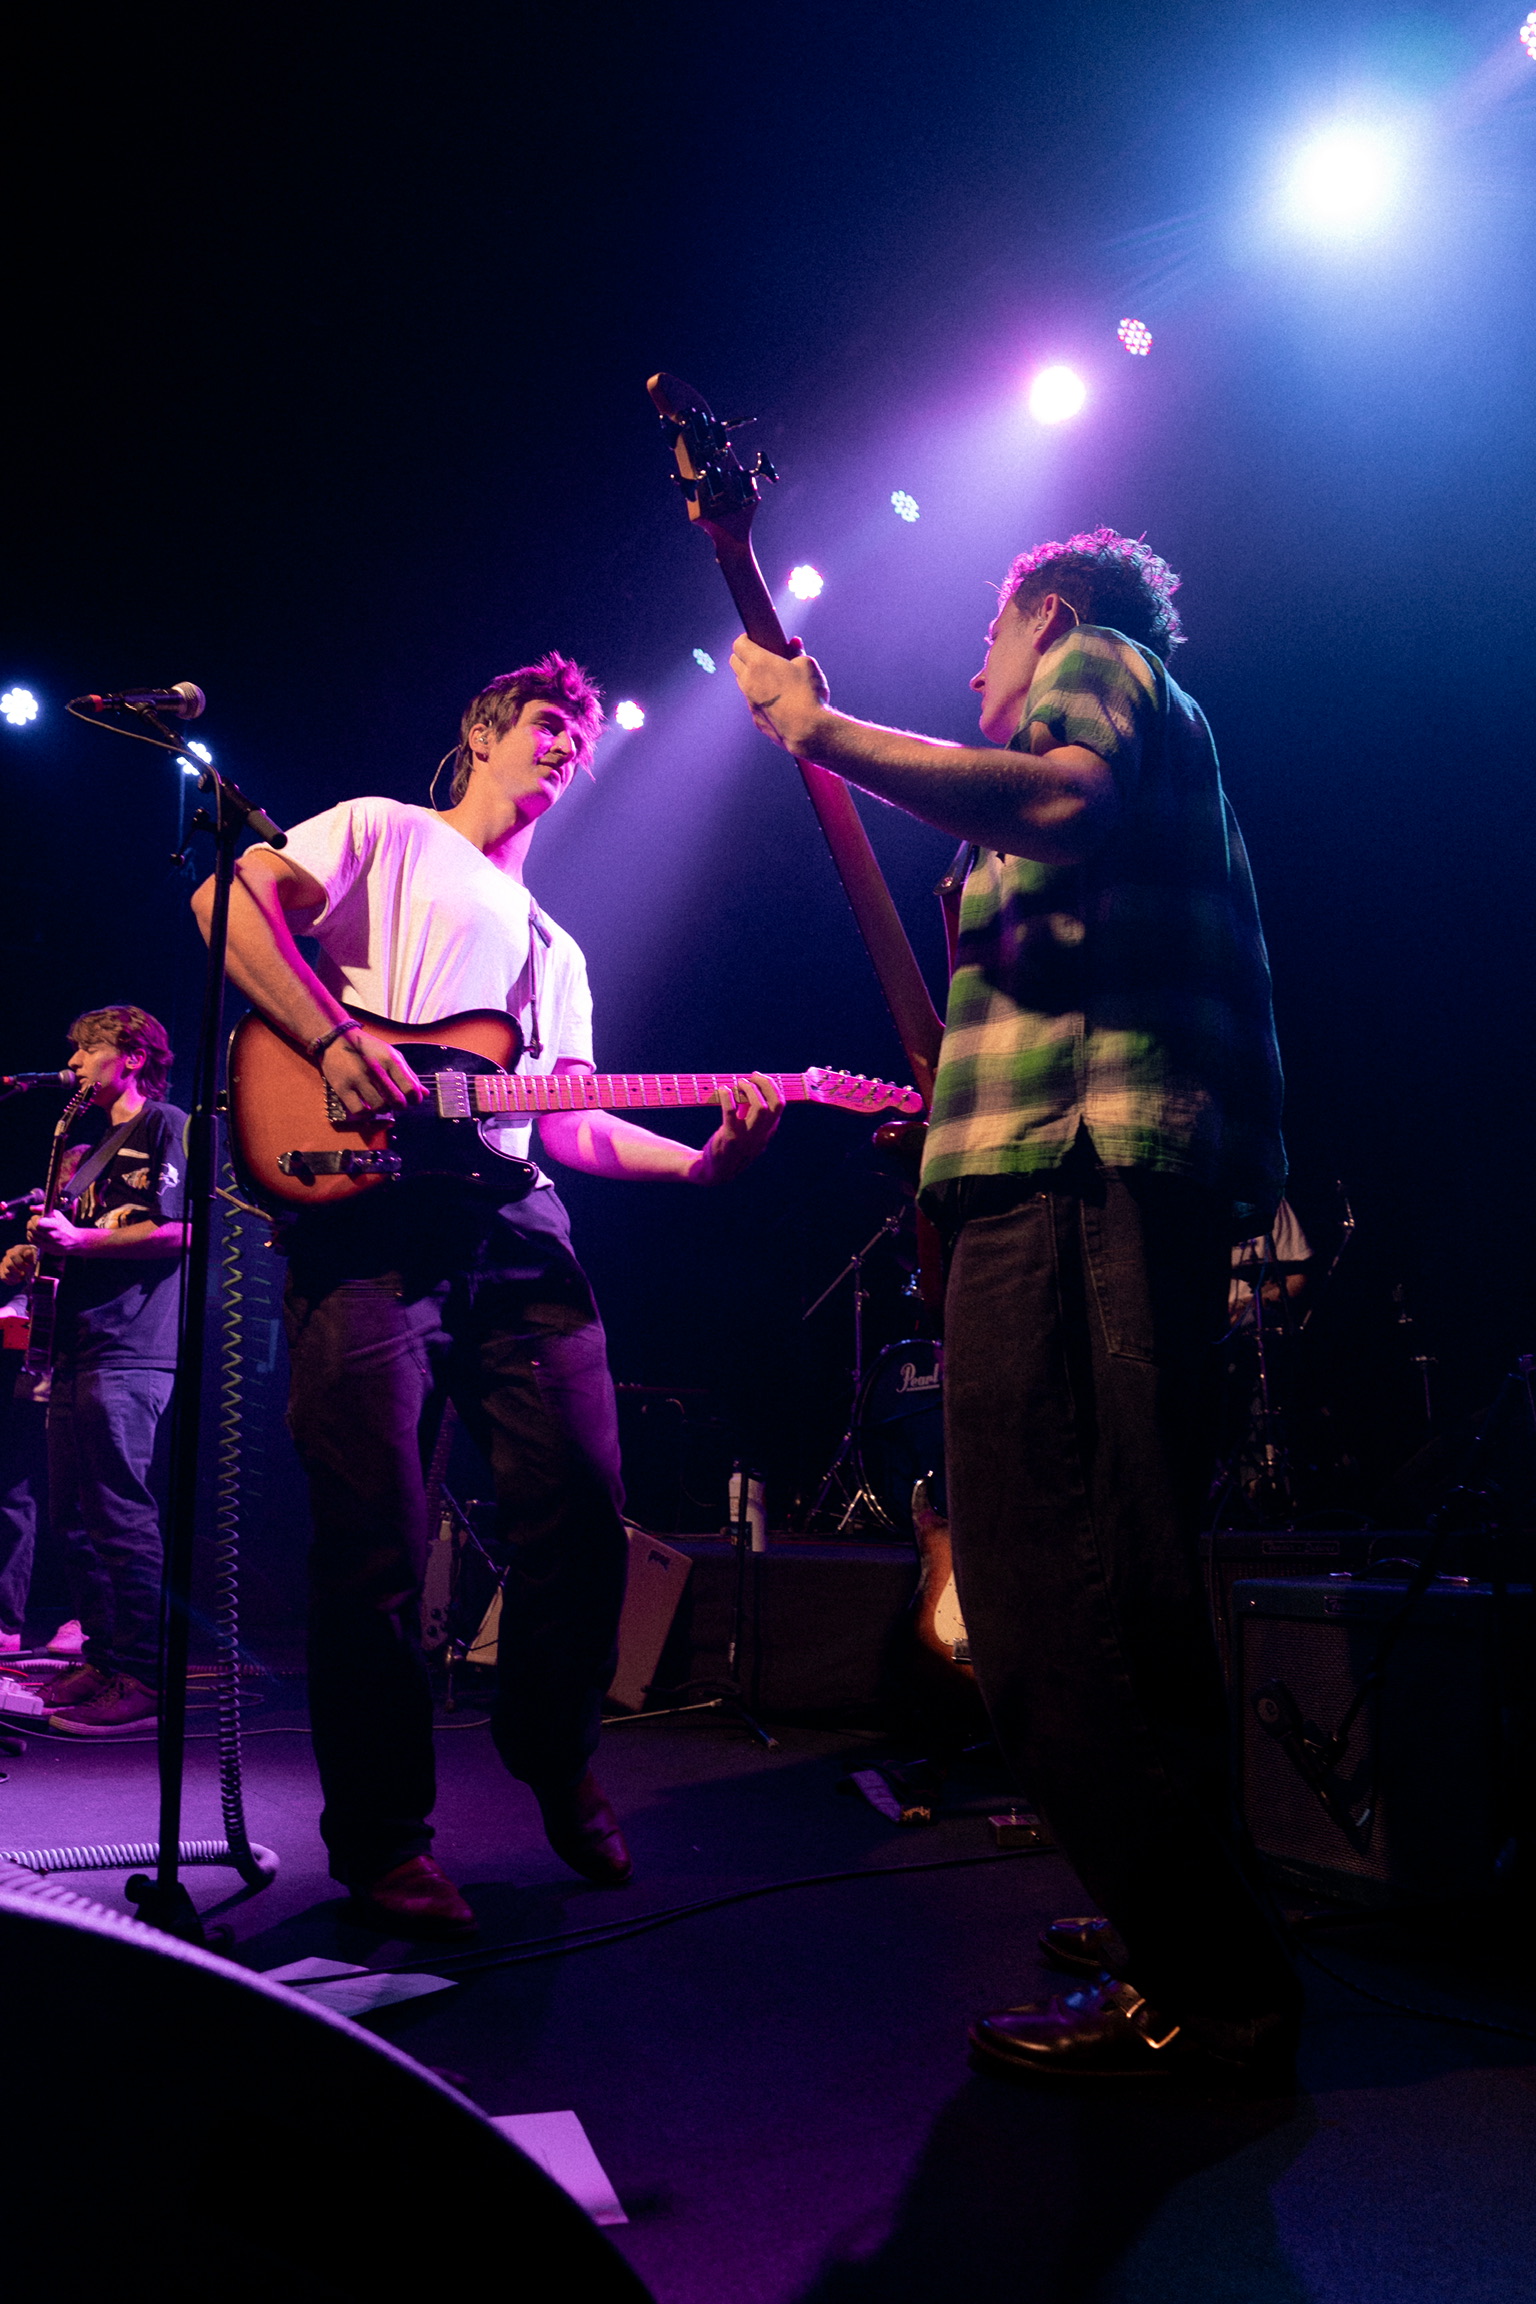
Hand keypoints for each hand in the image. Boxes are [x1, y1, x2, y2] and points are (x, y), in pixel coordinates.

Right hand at [0, 1242, 36, 1284]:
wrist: (25, 1261)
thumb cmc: (29, 1258)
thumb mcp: (32, 1255)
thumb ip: (30, 1255)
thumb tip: (28, 1252)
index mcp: (15, 1250)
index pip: (14, 1255)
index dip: (21, 1263)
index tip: (29, 1268)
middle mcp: (7, 1257)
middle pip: (9, 1265)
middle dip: (18, 1272)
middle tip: (24, 1274)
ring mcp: (3, 1264)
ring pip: (6, 1273)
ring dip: (16, 1277)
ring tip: (22, 1277)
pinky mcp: (2, 1271)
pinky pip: (3, 1277)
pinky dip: (11, 1281)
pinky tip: (18, 1280)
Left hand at [32, 1210, 91, 1252]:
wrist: (74, 1242)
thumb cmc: (65, 1227)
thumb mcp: (57, 1215)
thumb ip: (43, 1209)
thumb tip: (31, 1208)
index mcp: (55, 1225)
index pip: (38, 1222)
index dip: (35, 1218)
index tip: (38, 1217)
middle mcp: (51, 1235)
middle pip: (31, 1228)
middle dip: (31, 1223)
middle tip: (36, 1222)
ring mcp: (47, 1243)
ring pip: (30, 1234)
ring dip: (31, 1230)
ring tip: (37, 1228)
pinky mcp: (44, 1248)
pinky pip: (32, 1241)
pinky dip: (31, 1236)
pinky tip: (37, 1234)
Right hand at [321, 1028, 424, 1114]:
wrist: (336, 1039)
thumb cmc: (367, 1048)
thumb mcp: (391, 1054)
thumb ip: (408, 1074)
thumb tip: (424, 1094)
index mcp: (390, 1060)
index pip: (410, 1088)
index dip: (415, 1099)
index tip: (412, 1100)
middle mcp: (375, 1069)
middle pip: (397, 1101)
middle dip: (401, 1106)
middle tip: (397, 1103)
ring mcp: (358, 1079)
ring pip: (379, 1107)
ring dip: (383, 1109)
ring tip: (381, 1102)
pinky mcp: (342, 1087)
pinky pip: (359, 1110)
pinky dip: (366, 1113)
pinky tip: (367, 1106)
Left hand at [691, 1073, 783, 1185]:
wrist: (715, 1173)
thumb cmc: (730, 1148)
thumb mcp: (746, 1132)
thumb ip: (750, 1115)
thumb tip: (751, 1090)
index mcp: (767, 1132)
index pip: (780, 1106)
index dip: (772, 1087)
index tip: (759, 1078)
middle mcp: (761, 1135)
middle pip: (775, 1105)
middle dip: (766, 1085)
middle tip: (753, 1076)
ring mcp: (747, 1138)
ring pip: (760, 1107)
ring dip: (750, 1089)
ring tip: (739, 1083)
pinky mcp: (730, 1139)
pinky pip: (732, 1113)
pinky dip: (728, 1097)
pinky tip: (723, 1090)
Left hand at [729, 635, 830, 754]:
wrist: (808, 731)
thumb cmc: (809, 694)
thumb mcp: (807, 665)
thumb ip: (797, 652)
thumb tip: (794, 643)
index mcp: (758, 663)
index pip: (738, 644)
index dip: (745, 639)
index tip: (753, 638)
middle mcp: (748, 681)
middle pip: (735, 662)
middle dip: (744, 656)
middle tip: (759, 656)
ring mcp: (750, 701)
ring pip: (743, 683)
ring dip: (751, 677)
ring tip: (771, 678)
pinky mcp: (756, 718)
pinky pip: (753, 702)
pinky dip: (760, 697)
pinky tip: (778, 700)